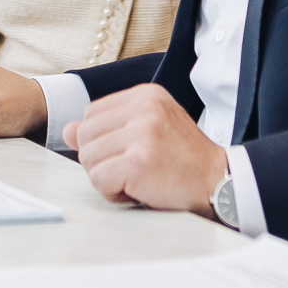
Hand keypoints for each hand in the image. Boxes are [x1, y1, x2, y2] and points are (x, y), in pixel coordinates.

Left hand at [64, 84, 227, 215]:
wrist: (220, 183)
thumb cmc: (184, 159)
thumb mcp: (149, 130)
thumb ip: (109, 126)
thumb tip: (67, 130)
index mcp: (145, 94)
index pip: (91, 114)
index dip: (103, 142)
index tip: (131, 152)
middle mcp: (143, 107)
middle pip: (85, 136)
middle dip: (101, 161)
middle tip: (133, 170)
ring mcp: (142, 133)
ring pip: (88, 158)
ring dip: (107, 178)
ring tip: (137, 179)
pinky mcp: (139, 160)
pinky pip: (99, 179)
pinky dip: (113, 193)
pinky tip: (138, 191)